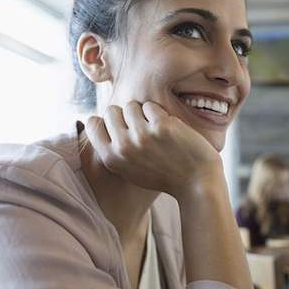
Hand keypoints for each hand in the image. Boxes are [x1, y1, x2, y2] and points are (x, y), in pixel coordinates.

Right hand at [85, 101, 222, 197]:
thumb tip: (100, 121)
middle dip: (126, 115)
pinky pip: (151, 106)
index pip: (93, 123)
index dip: (107, 122)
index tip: (122, 128)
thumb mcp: (130, 170)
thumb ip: (115, 149)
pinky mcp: (162, 126)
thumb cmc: (164, 175)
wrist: (196, 183)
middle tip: (142, 128)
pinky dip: (160, 114)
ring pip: (132, 105)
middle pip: (112, 110)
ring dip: (144, 113)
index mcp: (112, 159)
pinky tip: (169, 130)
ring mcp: (142, 135)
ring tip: (156, 130)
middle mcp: (123, 147)